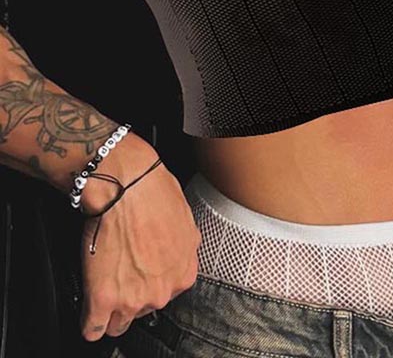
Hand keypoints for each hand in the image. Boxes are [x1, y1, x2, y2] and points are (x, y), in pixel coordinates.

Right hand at [78, 135, 201, 340]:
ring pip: (118, 324)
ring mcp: (132, 298)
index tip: (140, 277)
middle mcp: (162, 291)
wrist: (125, 183)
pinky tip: (88, 310)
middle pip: (143, 310)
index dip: (150, 284)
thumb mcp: (185, 218)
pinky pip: (92, 328)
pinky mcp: (103, 298)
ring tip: (103, 291)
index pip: (166, 296)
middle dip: (131, 296)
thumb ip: (182, 244)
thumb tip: (175, 247)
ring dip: (110, 312)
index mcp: (183, 272)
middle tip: (120, 275)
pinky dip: (88, 321)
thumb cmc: (153, 191)